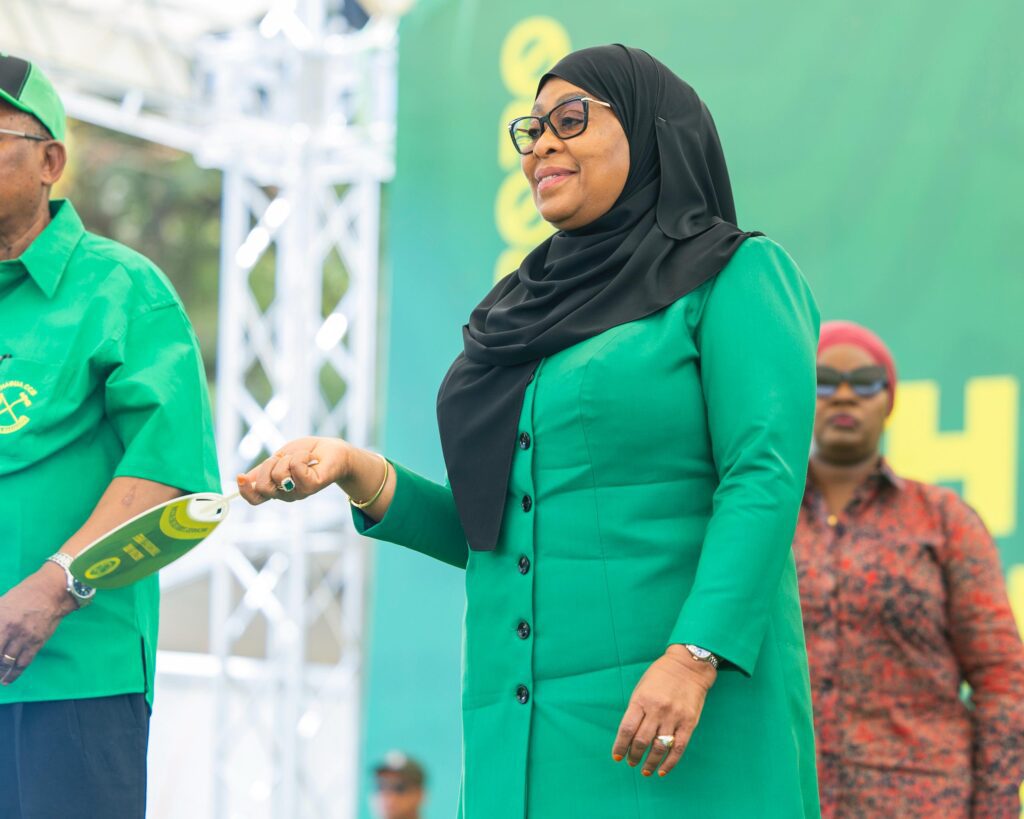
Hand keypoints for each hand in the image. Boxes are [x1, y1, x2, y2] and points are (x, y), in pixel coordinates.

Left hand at [0, 564, 75, 685]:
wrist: (51, 592)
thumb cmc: (22, 595)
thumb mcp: (0, 604)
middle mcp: (10, 631)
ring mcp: (24, 638)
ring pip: (7, 662)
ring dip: (0, 672)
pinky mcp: (37, 643)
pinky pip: (23, 663)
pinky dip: (14, 674)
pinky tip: (7, 680)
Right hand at [236, 436, 350, 504]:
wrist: (333, 449)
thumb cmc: (306, 453)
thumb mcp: (278, 458)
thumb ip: (262, 470)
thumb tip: (241, 478)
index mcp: (276, 488)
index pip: (255, 499)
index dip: (244, 491)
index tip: (240, 476)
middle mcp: (287, 494)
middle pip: (263, 487)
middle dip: (268, 466)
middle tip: (283, 458)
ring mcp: (300, 492)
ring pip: (279, 475)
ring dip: (288, 458)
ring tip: (301, 457)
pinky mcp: (313, 486)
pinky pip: (296, 468)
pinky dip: (301, 456)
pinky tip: (310, 458)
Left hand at [611, 644, 716, 776]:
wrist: (689, 666)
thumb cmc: (661, 675)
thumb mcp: (642, 687)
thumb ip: (636, 709)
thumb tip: (629, 735)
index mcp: (641, 699)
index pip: (627, 729)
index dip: (620, 746)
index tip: (617, 756)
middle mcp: (657, 709)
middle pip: (641, 741)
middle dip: (633, 756)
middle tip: (631, 762)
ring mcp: (674, 717)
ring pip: (659, 748)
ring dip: (650, 762)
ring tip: (645, 770)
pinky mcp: (689, 723)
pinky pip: (678, 748)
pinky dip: (670, 763)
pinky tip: (662, 770)